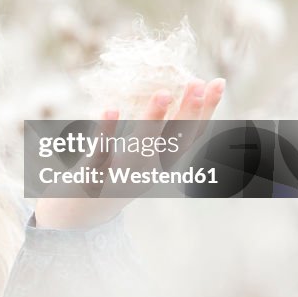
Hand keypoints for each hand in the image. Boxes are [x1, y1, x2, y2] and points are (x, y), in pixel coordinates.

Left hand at [33, 77, 225, 229]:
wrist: (80, 214)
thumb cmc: (114, 175)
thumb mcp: (142, 155)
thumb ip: (159, 132)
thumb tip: (172, 93)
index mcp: (162, 165)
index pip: (190, 135)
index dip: (205, 111)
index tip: (218, 82)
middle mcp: (148, 172)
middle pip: (173, 142)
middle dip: (188, 113)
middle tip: (198, 83)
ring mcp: (122, 175)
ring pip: (141, 148)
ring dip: (152, 121)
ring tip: (163, 92)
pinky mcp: (93, 176)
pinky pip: (101, 153)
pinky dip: (106, 133)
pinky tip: (110, 110)